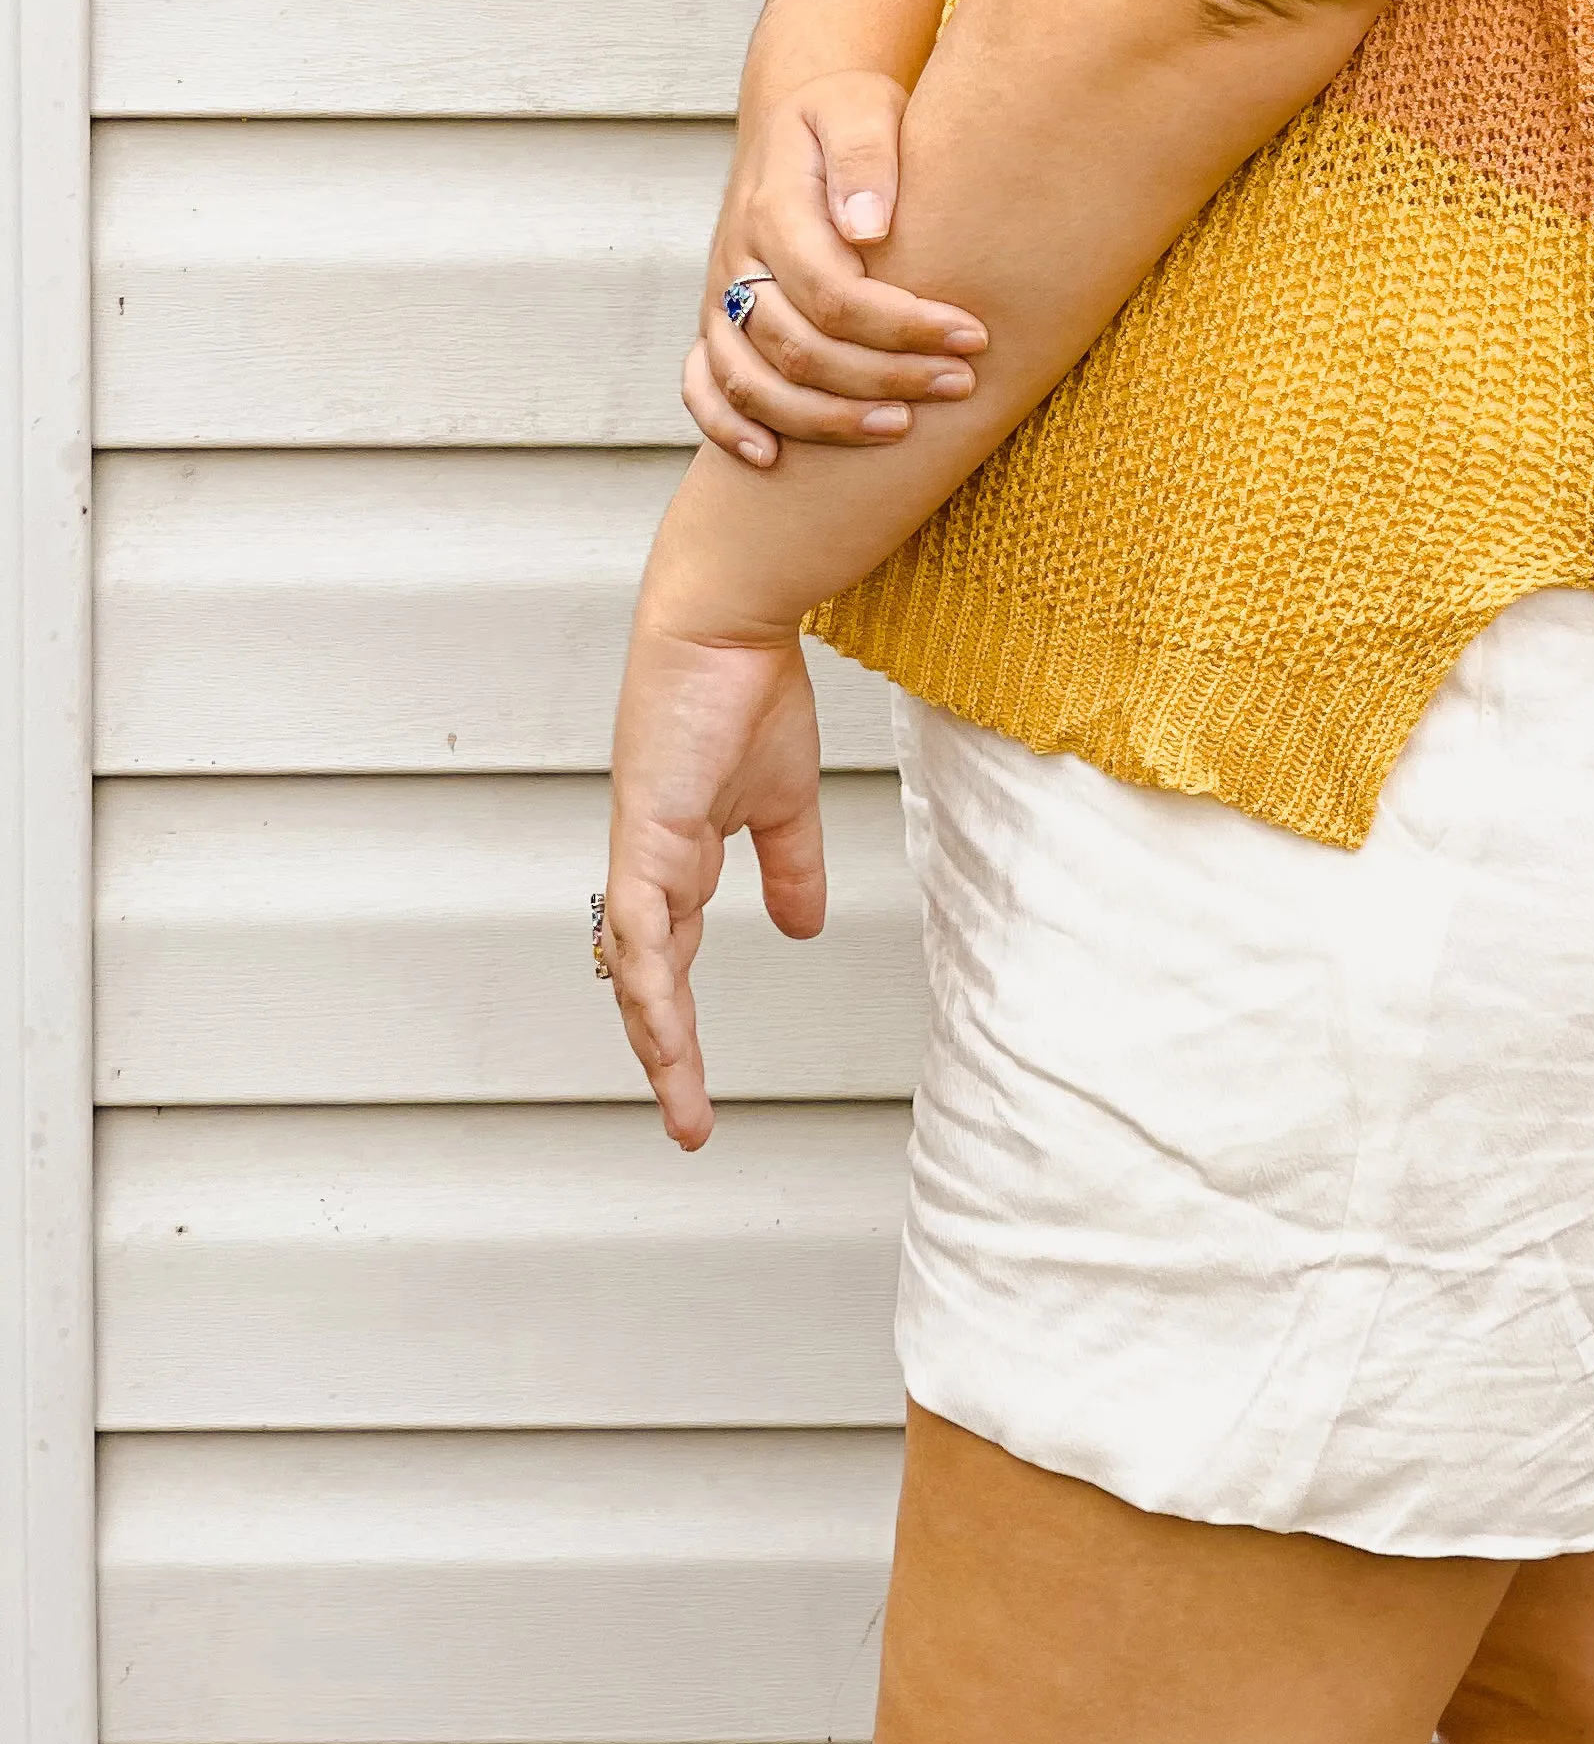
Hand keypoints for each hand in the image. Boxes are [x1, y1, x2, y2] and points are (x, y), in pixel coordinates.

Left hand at [601, 595, 826, 1148]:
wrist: (726, 619)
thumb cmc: (750, 688)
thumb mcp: (785, 798)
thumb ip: (790, 865)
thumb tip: (804, 927)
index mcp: (679, 856)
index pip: (672, 957)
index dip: (678, 1020)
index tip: (694, 1080)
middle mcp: (649, 865)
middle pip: (647, 980)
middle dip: (666, 1054)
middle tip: (689, 1123)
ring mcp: (641, 851)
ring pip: (639, 970)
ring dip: (659, 1042)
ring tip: (682, 1104)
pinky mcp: (646, 832)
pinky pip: (643, 926)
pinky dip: (651, 982)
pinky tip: (662, 1030)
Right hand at [687, 68, 987, 466]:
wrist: (798, 121)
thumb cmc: (846, 115)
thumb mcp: (862, 108)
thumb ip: (866, 157)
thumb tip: (870, 228)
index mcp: (775, 207)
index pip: (834, 292)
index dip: (902, 325)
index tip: (971, 335)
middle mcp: (738, 259)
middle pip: (799, 347)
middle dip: (885, 376)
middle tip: (959, 383)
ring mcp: (721, 295)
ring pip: (753, 381)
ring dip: (826, 418)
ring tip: (901, 427)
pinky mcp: (716, 320)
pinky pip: (700, 384)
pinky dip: (727, 427)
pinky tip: (772, 460)